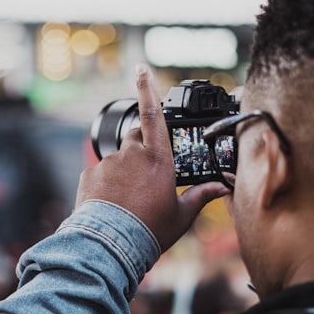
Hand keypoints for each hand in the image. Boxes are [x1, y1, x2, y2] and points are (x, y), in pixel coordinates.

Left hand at [75, 63, 228, 252]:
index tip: (141, 67)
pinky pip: (100, 174)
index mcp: (158, 159)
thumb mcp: (182, 215)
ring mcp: (108, 164)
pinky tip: (113, 205)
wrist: (112, 246)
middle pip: (137, 137)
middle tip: (148, 176)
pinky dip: (107, 185)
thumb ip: (202, 196)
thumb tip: (223, 187)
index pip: (153, 113)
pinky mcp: (89, 176)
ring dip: (125, 172)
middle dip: (142, 147)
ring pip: (119, 159)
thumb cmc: (150, 231)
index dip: (148, 88)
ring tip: (129, 202)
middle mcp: (131, 155)